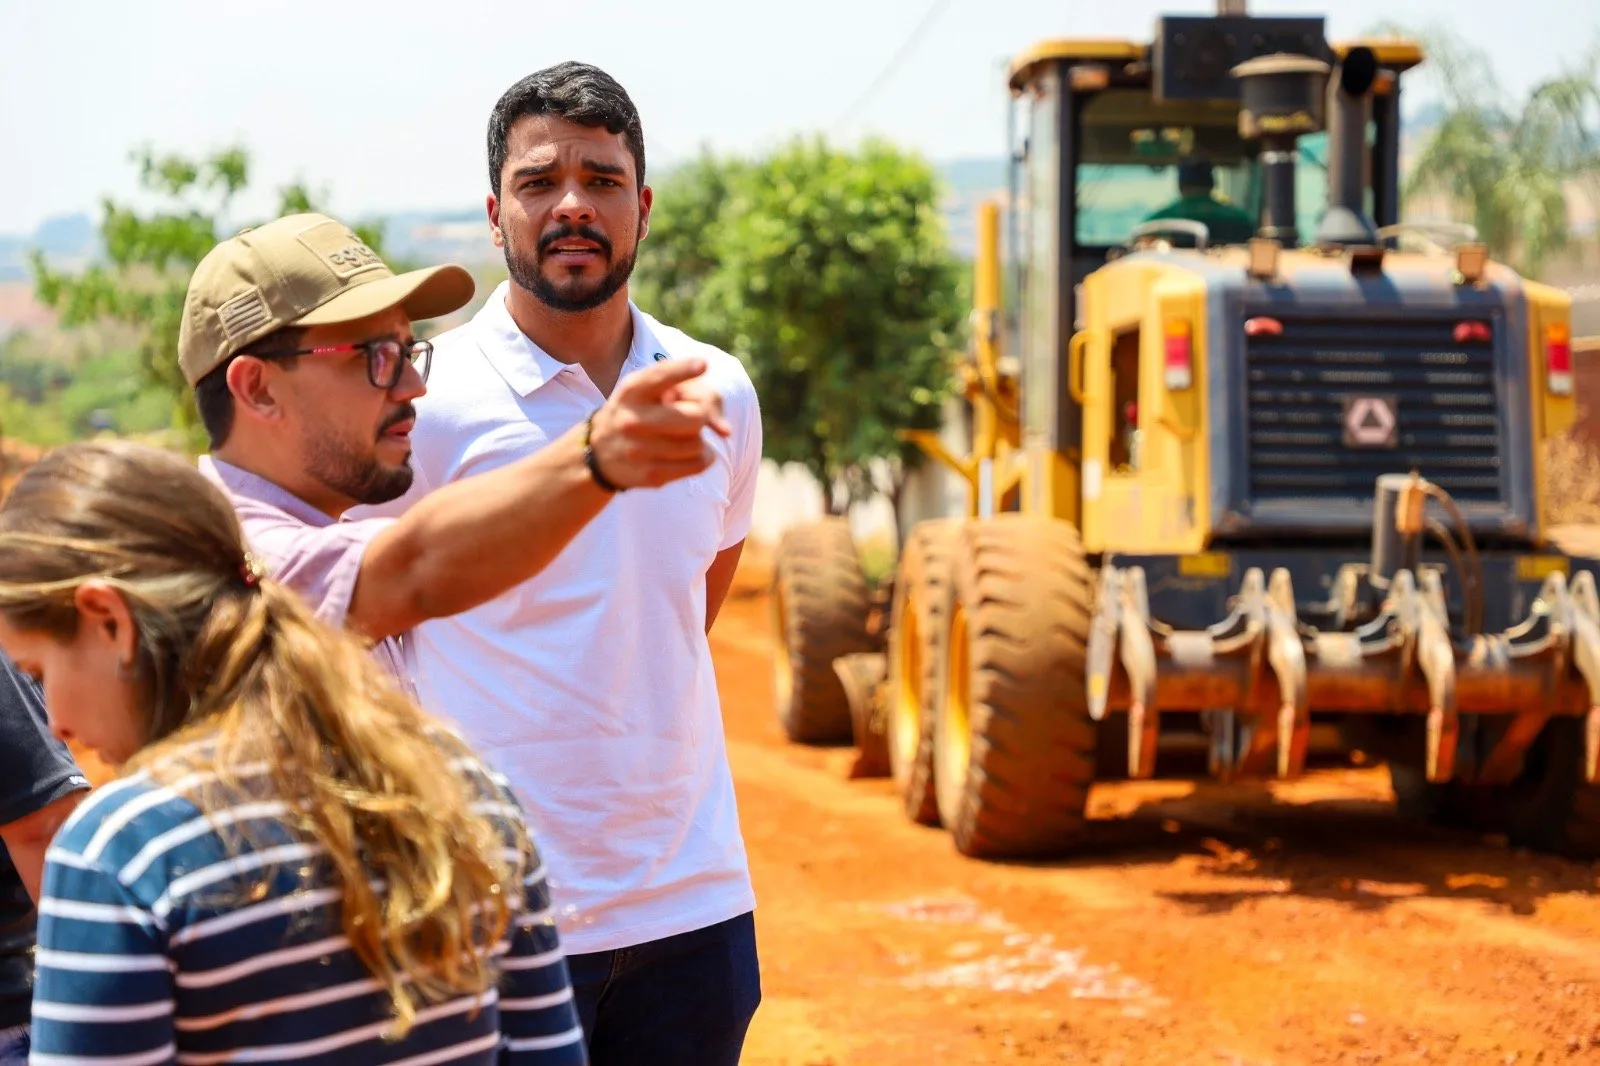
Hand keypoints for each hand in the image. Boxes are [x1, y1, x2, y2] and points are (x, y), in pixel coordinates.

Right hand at [586, 358, 732, 489]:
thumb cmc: (638, 412)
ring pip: (699, 443)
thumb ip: (690, 391)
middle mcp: (631, 420)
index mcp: (631, 391)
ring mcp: (639, 450)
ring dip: (698, 438)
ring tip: (679, 435)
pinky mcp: (651, 475)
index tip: (703, 364)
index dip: (682, 370)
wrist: (600, 452)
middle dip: (702, 416)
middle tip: (692, 416)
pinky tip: (686, 452)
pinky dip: (702, 457)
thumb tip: (725, 431)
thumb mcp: (649, 391)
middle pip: (695, 417)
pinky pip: (698, 464)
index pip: (659, 377)